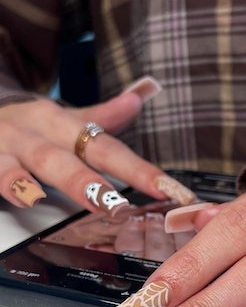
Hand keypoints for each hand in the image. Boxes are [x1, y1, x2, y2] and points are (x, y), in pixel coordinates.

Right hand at [0, 83, 194, 210]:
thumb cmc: (28, 125)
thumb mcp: (64, 121)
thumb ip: (100, 117)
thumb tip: (138, 99)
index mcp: (64, 125)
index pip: (109, 149)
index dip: (139, 170)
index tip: (168, 189)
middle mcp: (42, 132)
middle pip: (76, 157)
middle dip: (102, 181)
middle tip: (124, 207)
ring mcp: (12, 145)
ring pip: (42, 163)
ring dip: (68, 182)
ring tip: (91, 201)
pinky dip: (12, 185)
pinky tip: (27, 198)